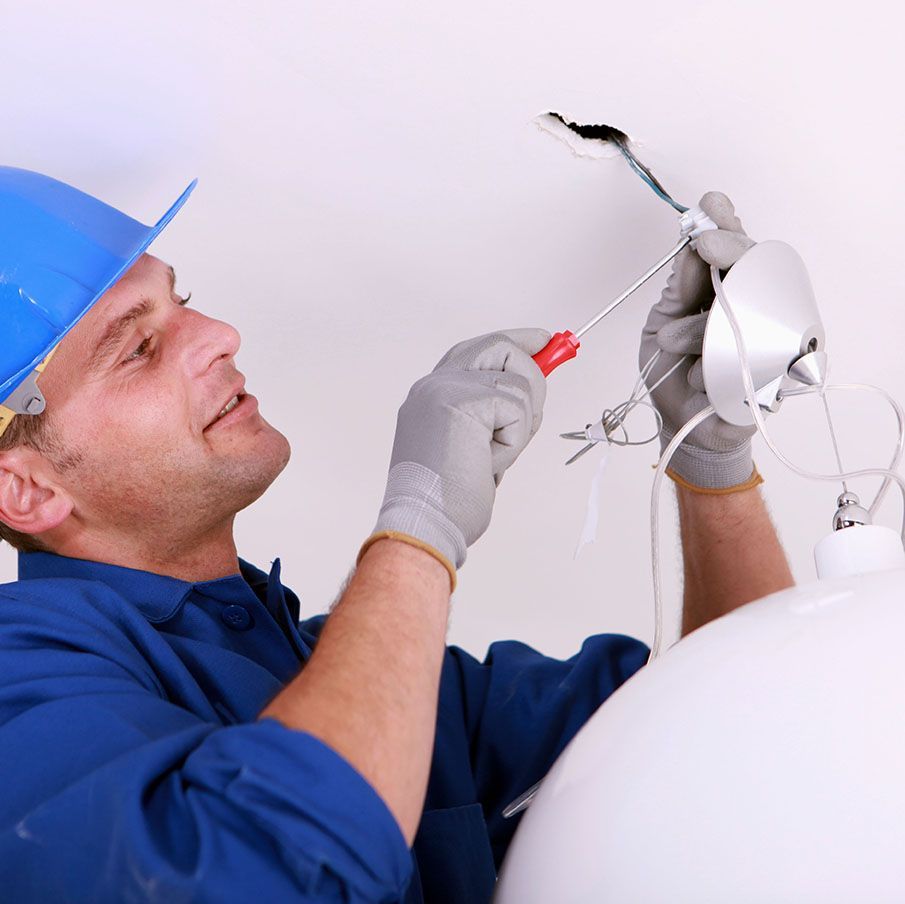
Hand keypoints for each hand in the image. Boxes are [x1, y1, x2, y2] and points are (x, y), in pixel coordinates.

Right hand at [368, 329, 549, 575]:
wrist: (425, 523)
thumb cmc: (447, 500)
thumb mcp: (471, 447)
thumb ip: (491, 415)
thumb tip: (529, 394)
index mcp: (431, 395)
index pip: (476, 350)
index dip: (513, 342)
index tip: (542, 340)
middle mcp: (434, 384)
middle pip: (500, 346)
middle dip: (532, 373)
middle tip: (532, 411)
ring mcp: (446, 388)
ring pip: (519, 383)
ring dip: (519, 429)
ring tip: (489, 457)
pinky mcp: (463, 401)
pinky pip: (518, 409)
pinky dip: (513, 441)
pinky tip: (487, 461)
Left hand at [639, 191, 758, 490]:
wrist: (678, 424)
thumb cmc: (672, 371)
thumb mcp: (662, 321)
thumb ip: (680, 287)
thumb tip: (691, 246)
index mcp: (724, 292)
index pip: (733, 250)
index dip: (725, 225)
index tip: (711, 205)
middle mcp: (753, 308)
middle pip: (757, 265)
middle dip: (728, 248)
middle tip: (702, 242)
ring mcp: (770, 337)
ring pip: (751, 307)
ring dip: (701, 327)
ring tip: (670, 342)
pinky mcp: (778, 375)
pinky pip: (754, 356)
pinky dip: (715, 368)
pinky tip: (698, 378)